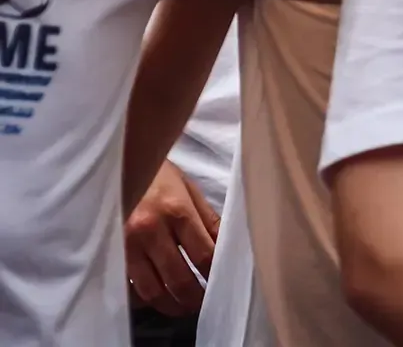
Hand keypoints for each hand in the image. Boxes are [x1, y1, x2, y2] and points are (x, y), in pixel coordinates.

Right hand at [125, 160, 216, 315]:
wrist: (117, 163)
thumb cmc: (157, 177)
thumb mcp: (189, 190)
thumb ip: (208, 222)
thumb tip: (227, 249)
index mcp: (175, 211)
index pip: (203, 255)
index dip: (216, 276)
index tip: (225, 285)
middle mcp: (149, 231)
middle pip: (178, 278)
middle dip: (196, 298)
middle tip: (205, 304)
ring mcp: (124, 245)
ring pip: (151, 290)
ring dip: (171, 305)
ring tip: (184, 307)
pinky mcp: (107, 253)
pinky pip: (127, 286)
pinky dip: (143, 298)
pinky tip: (156, 298)